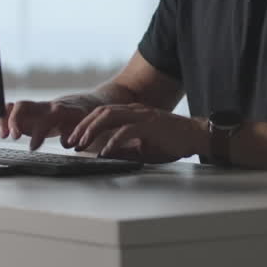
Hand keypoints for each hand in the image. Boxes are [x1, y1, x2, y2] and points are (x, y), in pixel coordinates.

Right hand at [0, 100, 91, 150]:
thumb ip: (73, 134)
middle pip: (22, 106)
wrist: (77, 105)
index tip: (32, 147)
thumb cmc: (78, 117)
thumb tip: (66, 142)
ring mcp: (30, 110)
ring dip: (1, 119)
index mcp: (57, 110)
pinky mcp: (22, 115)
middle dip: (14, 120)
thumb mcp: (82, 125)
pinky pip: (5, 113)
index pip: (45, 118)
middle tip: (11, 137)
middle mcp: (41, 107)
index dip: (38, 132)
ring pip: (10, 107)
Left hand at [65, 104, 207, 163]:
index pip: (101, 114)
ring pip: (109, 116)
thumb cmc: (171, 142)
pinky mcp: (150, 125)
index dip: (84, 125)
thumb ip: (124, 149)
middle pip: (100, 112)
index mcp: (130, 113)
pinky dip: (113, 141)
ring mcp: (142, 115)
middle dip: (82, 126)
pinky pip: (127, 130)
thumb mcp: (142, 147)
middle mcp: (134, 110)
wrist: (196, 137)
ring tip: (82, 144)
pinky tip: (104, 152)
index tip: (72, 139)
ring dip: (92, 130)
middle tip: (70, 142)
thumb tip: (104, 156)